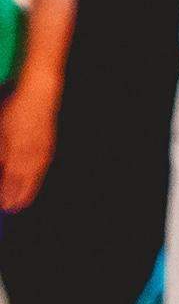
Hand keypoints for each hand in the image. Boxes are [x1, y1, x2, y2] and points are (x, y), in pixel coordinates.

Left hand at [0, 80, 58, 210]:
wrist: (39, 93)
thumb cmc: (15, 110)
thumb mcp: (0, 133)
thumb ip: (2, 153)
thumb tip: (2, 167)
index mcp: (16, 155)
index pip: (10, 182)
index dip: (6, 195)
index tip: (3, 206)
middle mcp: (30, 156)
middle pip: (24, 183)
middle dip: (17, 197)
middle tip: (12, 209)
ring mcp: (42, 150)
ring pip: (35, 176)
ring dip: (29, 190)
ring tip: (24, 201)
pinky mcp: (48, 144)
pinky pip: (42, 167)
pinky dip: (38, 177)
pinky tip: (36, 178)